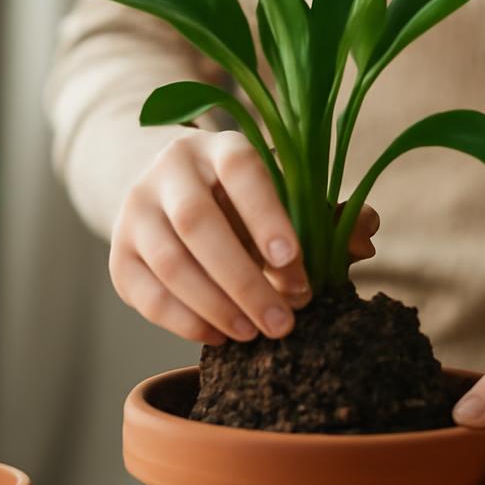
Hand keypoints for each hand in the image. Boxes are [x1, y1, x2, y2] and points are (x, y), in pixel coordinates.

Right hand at [109, 130, 377, 343]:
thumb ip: (323, 217)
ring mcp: (136, 212)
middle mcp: (169, 172)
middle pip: (198, 223)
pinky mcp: (119, 256)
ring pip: (171, 261)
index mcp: (219, 148)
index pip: (241, 170)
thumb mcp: (282, 199)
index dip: (266, 215)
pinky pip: (147, 294)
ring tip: (253, 334)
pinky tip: (220, 336)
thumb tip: (365, 237)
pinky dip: (185, 321)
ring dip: (216, 305)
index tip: (293, 262)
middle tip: (283, 321)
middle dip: (244, 279)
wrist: (168, 198)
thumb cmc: (243, 204)